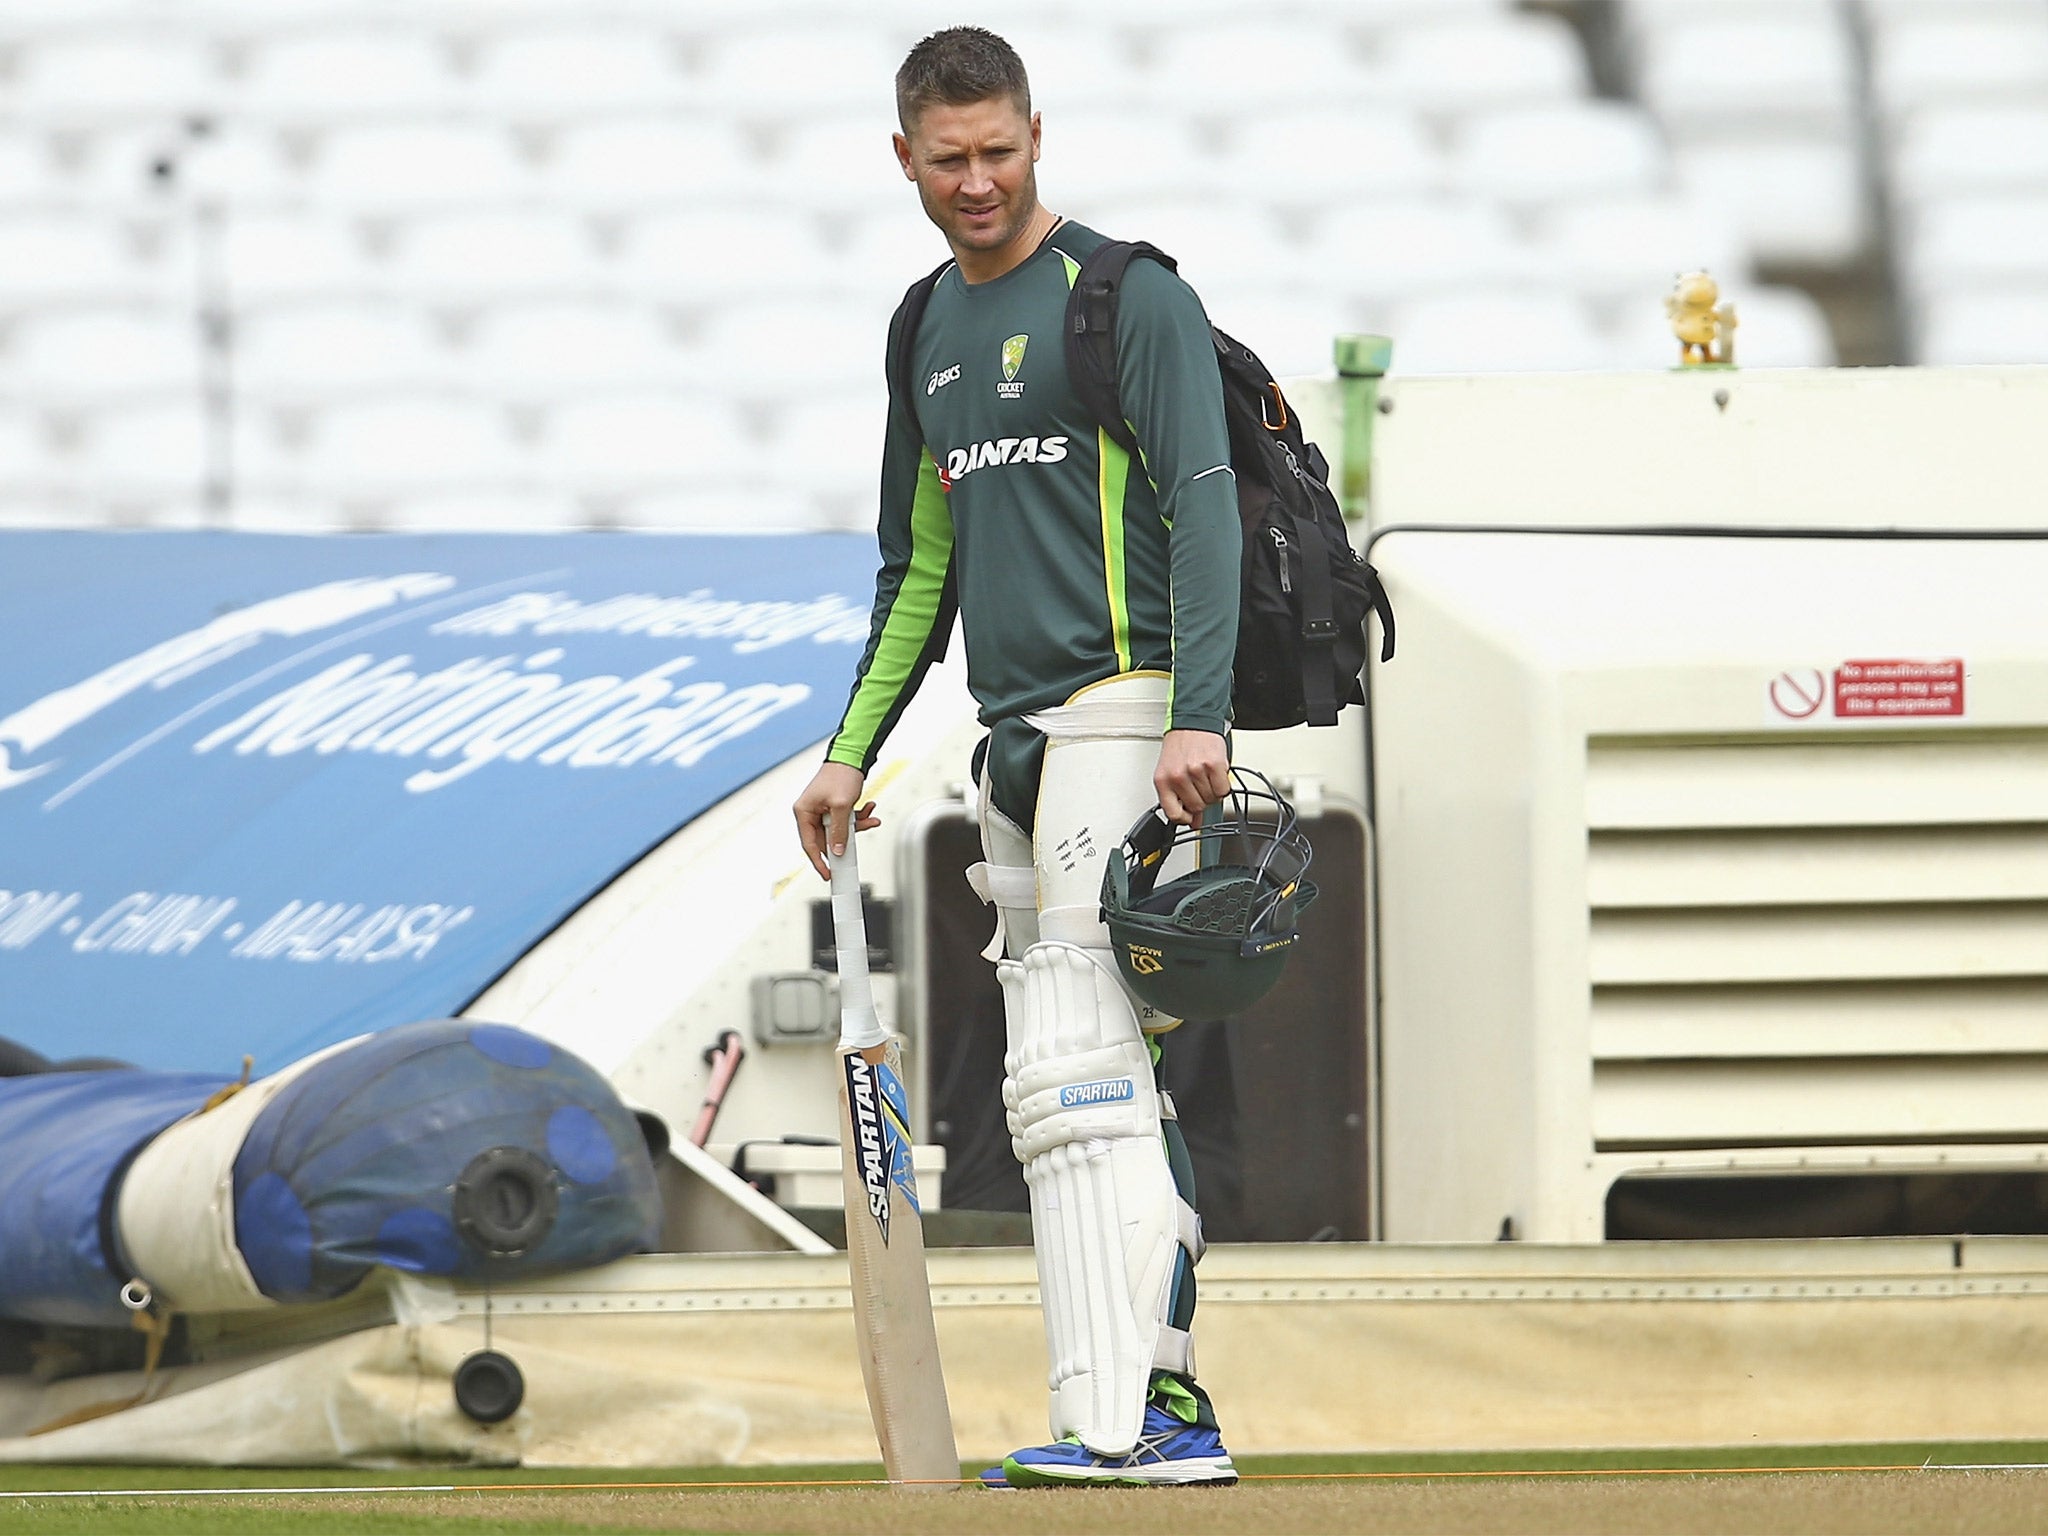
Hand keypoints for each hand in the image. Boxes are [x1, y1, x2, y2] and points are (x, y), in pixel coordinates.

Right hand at [793, 762, 878, 880]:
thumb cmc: (840, 774)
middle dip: (846, 837)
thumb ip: (839, 831)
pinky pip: (845, 820)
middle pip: (827, 838)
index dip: (819, 861)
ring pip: (839, 829)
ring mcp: (822, 810)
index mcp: (804, 811)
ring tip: (869, 818)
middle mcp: (810, 812)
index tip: (828, 874)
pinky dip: (858, 818)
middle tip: (857, 842)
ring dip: (857, 825)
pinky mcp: (834, 807)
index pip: (809, 844)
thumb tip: (838, 850)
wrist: (852, 757)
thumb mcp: (841, 806)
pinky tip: (868, 810)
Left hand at [1153, 729, 1229, 826]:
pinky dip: (1223, 785)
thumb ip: (1179, 799)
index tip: (1190, 815)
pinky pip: (1223, 790)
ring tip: (1206, 776)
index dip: (1185, 817)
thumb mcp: (1171, 773)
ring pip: (1212, 799)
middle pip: (1197, 806)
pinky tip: (1215, 774)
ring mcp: (1196, 771)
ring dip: (1212, 791)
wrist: (1193, 722)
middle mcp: (1178, 776)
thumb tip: (1193, 822)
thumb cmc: (1180, 747)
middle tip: (1200, 785)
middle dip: (1201, 799)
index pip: (1173, 814)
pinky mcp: (1214, 765)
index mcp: (1163, 781)